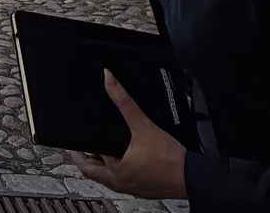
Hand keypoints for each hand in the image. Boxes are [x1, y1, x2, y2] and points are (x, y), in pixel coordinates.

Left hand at [69, 70, 187, 199]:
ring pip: (110, 178)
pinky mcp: (146, 189)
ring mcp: (134, 189)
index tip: (73, 143)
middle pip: (95, 173)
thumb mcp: (143, 125)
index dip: (79, 152)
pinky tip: (128, 158)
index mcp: (115, 174)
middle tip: (84, 146)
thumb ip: (124, 102)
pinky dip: (121, 169)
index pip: (87, 164)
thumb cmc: (171, 159)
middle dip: (88, 159)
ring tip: (104, 149)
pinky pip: (126, 180)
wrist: (195, 177)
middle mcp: (122, 184)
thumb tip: (109, 80)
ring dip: (104, 165)